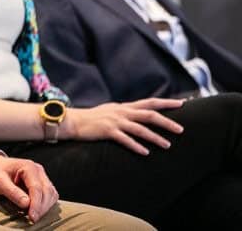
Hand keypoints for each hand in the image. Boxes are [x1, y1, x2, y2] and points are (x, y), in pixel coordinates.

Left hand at [0, 154, 57, 223]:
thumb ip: (12, 191)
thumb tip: (26, 204)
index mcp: (28, 167)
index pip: (36, 188)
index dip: (36, 204)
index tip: (32, 217)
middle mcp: (38, 170)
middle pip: (47, 192)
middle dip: (41, 208)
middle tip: (32, 219)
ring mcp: (41, 176)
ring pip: (51, 194)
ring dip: (45, 207)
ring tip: (33, 216)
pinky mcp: (42, 183)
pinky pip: (50, 196)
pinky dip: (45, 205)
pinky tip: (36, 211)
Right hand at [66, 98, 184, 154]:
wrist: (73, 121)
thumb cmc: (92, 118)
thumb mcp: (111, 110)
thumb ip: (125, 112)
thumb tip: (138, 113)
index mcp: (125, 106)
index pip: (150, 102)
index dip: (166, 103)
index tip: (182, 103)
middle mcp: (122, 112)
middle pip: (149, 115)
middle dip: (167, 122)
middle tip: (181, 129)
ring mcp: (115, 121)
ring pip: (140, 129)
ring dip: (155, 137)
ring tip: (167, 145)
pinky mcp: (108, 131)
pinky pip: (125, 139)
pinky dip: (136, 146)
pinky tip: (145, 153)